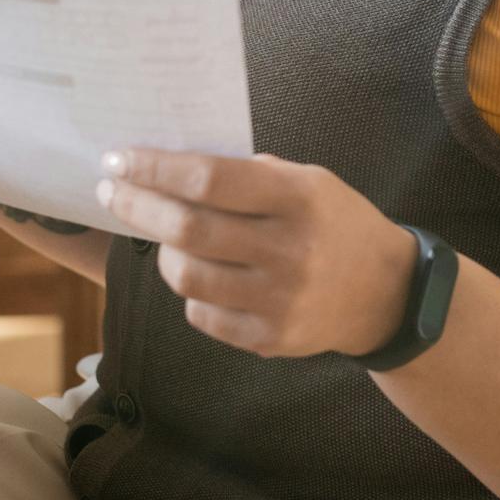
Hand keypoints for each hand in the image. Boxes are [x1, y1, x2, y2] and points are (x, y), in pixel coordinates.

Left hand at [96, 148, 415, 359]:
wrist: (386, 293)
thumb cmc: (335, 224)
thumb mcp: (308, 181)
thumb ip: (248, 175)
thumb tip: (170, 168)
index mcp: (299, 199)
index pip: (210, 180)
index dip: (156, 169)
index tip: (120, 159)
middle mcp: (290, 252)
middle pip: (188, 230)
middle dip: (138, 206)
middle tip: (113, 191)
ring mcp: (279, 301)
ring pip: (186, 276)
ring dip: (162, 251)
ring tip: (165, 236)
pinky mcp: (270, 340)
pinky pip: (201, 314)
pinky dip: (191, 290)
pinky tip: (203, 273)